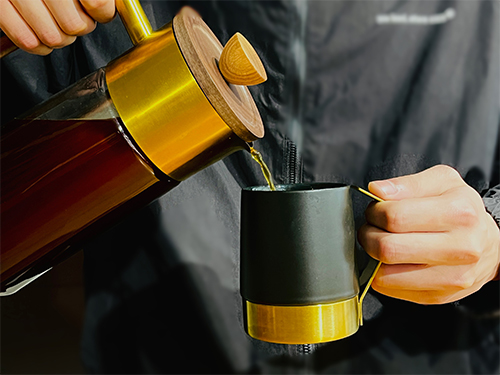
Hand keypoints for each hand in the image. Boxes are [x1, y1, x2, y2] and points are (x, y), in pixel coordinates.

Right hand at [0, 0, 114, 54]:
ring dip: (60, 37)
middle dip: (80, 26)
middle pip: (76, 25)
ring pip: (54, 37)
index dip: (102, 12)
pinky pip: (27, 40)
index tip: (99, 12)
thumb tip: (103, 8)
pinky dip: (39, 46)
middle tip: (76, 17)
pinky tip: (42, 37)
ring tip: (57, 25)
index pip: (97, 3)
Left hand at [358, 165, 499, 303]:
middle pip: (388, 248)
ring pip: (385, 275)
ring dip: (372, 258)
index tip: (375, 210)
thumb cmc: (461, 211)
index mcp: (459, 213)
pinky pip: (391, 290)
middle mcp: (460, 248)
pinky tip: (391, 261)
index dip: (374, 212)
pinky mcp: (438, 296)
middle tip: (372, 228)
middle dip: (368, 236)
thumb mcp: (442, 182)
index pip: (395, 217)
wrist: (490, 245)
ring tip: (381, 243)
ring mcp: (451, 277)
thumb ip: (407, 184)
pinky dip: (381, 275)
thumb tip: (377, 190)